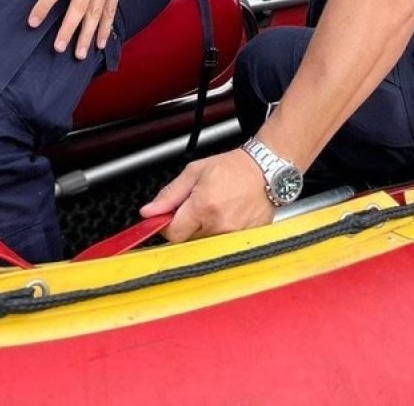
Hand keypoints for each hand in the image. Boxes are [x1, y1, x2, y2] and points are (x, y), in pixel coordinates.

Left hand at [27, 0, 143, 60]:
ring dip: (87, 34)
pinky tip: (100, 42)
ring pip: (96, 13)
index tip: (33, 22)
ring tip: (80, 54)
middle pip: (77, 7)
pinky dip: (106, 27)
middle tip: (59, 48)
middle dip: (68, 29)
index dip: (43, 6)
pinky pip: (111, 9)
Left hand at [141, 149, 274, 241]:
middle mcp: (219, 225)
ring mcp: (234, 235)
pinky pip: (222, 245)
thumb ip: (169, 194)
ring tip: (215, 209)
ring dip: (203, 230)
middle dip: (187, 225)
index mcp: (203, 207)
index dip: (167, 225)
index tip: (171, 216)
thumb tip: (148, 212)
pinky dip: (220, 233)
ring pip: (204, 244)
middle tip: (197, 206)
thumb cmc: (233, 168)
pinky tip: (227, 216)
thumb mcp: (194, 172)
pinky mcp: (245, 240)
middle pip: (188, 240)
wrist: (265, 170)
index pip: (173, 234)